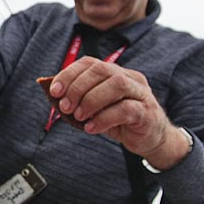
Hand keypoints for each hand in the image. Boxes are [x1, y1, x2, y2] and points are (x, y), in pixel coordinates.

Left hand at [49, 56, 190, 169]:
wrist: (151, 140)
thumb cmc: (119, 121)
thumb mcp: (96, 108)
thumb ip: (78, 99)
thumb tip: (52, 94)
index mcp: (115, 72)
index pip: (90, 63)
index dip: (69, 74)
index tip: (54, 91)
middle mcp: (129, 78)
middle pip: (102, 71)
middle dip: (78, 88)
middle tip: (65, 107)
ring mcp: (141, 94)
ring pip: (116, 85)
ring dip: (91, 100)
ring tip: (78, 117)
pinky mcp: (147, 113)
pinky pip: (126, 109)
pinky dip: (104, 118)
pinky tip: (91, 128)